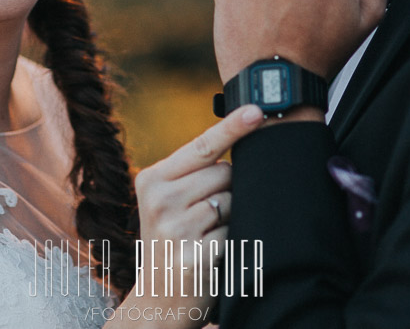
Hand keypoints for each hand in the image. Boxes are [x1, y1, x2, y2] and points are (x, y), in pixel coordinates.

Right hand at [111, 106, 263, 327]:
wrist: (158, 300)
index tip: (257, 109)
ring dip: (232, 218)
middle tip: (205, 217)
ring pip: (233, 202)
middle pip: (225, 174)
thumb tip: (244, 140)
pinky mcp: (194, 256)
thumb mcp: (169, 202)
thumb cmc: (174, 241)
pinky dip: (233, 242)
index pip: (202, 146)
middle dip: (228, 190)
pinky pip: (235, 232)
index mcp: (152, 179)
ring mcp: (175, 229)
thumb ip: (195, 174)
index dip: (233, 126)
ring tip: (207, 236)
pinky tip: (214, 253)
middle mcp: (159, 200)